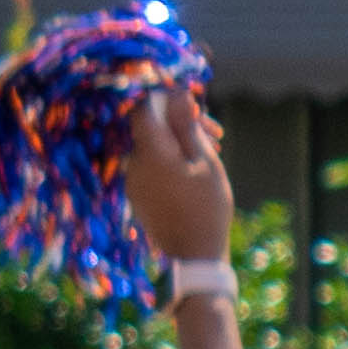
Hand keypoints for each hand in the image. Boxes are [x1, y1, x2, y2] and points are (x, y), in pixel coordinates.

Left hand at [119, 82, 235, 285]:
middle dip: (181, 123)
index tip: (193, 107)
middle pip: (151, 127)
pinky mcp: (138, 194)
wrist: (194, 255)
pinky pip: (151, 165)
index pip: (143, 108)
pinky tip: (196, 170)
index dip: (166, 100)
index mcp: (150, 152)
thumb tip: (176, 93)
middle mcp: (133, 164)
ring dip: (179, 142)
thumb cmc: (206, 206)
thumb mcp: (204, 160)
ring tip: (212, 152)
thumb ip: (186, 125)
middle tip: (215, 134)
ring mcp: (132, 181)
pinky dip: (171, 160)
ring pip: (153, 146)